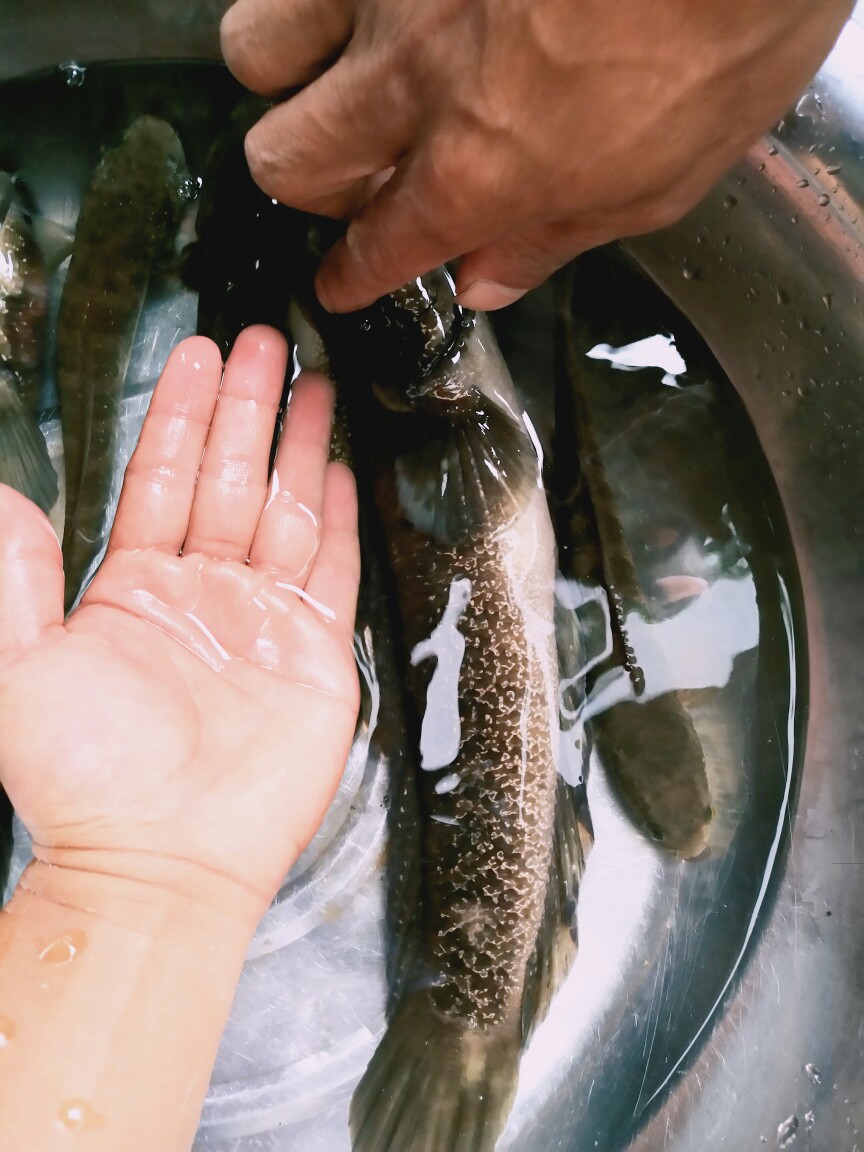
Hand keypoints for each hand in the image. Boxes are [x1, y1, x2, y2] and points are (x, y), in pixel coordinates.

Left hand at [0, 327, 359, 925]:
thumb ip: (13, 579)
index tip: (194, 354)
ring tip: (311, 381)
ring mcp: (262, 621)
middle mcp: (201, 593)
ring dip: (294, 444)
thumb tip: (0, 492)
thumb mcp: (20, 668)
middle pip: (229, 478)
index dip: (178, 414)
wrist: (162, 859)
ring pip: (284, 509)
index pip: (160, 477)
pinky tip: (336, 467)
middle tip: (262, 340)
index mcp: (133, 587)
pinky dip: (335, 517)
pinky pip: (329, 570)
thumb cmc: (83, 777)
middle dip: (244, 408)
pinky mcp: (313, 654)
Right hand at [221, 0, 851, 312]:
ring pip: (255, 49)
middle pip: (285, 161)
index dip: (349, 277)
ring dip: (286, 75)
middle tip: (355, 172)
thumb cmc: (722, 36)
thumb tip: (480, 283)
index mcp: (473, 175)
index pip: (373, 249)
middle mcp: (407, 84)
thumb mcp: (657, 185)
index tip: (342, 281)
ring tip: (337, 68)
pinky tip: (374, 4)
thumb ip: (551, 238)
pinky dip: (321, 1)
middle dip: (310, 184)